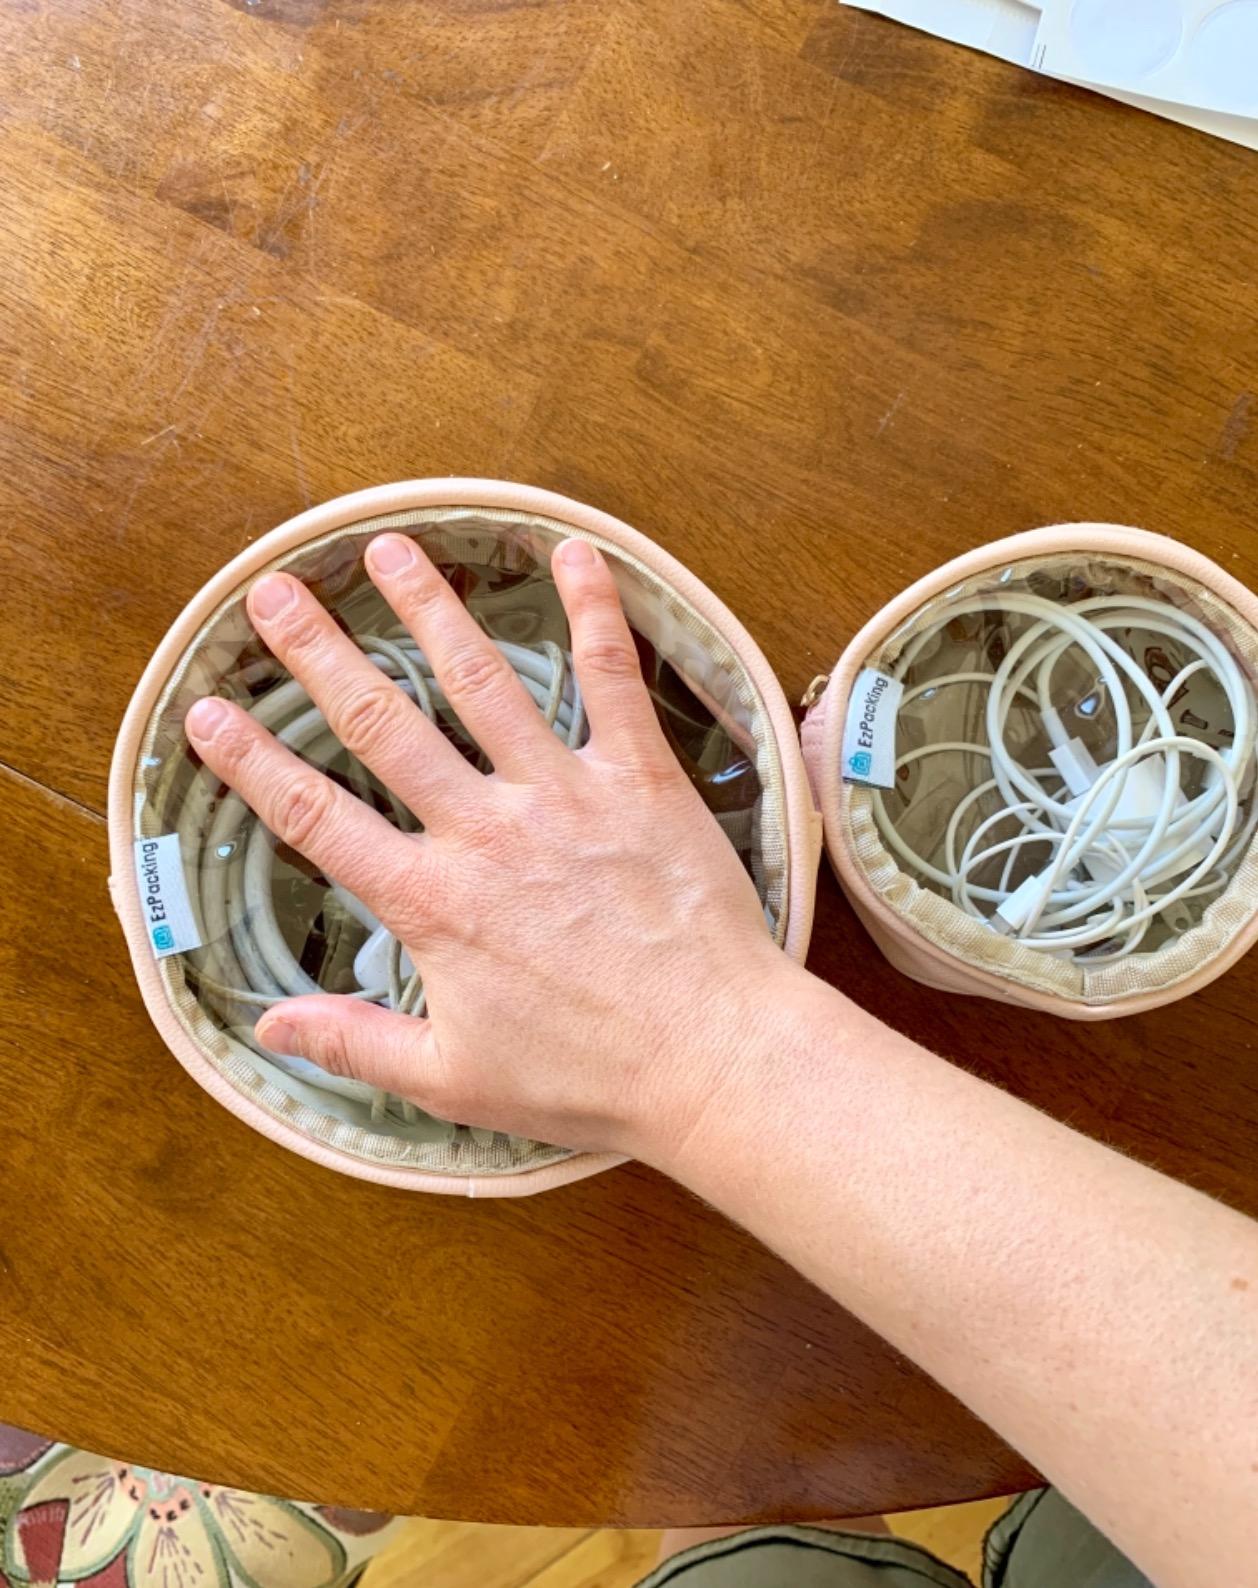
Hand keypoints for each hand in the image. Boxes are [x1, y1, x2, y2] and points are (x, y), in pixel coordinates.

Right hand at [185, 534, 786, 1161]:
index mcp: (432, 903)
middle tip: (278, 592)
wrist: (712, 1058)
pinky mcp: (639, 781)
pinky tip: (574, 553)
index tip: (207, 713)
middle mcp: (486, 832)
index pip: (317, 818)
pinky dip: (595, 613)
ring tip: (390, 550)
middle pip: (384, 726)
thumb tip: (266, 1024)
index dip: (253, 763)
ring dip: (431, 612)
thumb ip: (356, 1041)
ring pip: (483, 684)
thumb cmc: (588, 1077)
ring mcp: (564, 796)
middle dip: (322, 654)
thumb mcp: (454, 1078)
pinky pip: (612, 681)